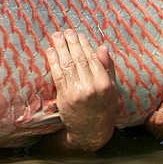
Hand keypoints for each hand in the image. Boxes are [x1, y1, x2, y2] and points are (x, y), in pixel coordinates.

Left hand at [44, 28, 117, 151]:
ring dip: (61, 48)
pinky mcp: (64, 97)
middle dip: (71, 43)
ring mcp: (76, 92)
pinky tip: (50, 51)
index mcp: (104, 84)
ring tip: (57, 36)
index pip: (93, 59)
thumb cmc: (103, 108)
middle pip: (79, 59)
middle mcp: (91, 87)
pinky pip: (57, 75)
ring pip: (68, 65)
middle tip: (66, 31)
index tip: (79, 35)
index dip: (84, 45)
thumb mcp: (112, 89)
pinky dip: (53, 62)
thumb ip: (108, 68)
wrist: (91, 132)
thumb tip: (102, 47)